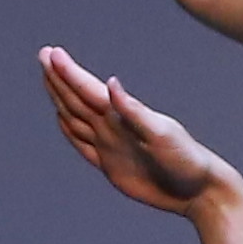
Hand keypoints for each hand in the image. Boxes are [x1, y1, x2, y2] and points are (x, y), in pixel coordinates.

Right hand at [39, 46, 234, 210]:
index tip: (51, 54)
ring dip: (60, 97)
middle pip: (77, 99)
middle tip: (43, 55)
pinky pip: (81, 142)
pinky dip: (68, 129)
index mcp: (123, 116)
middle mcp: (114, 126)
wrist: (198, 190)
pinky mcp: (111, 164)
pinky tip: (63, 118)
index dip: (68, 73)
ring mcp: (111, 144)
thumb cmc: (186, 160)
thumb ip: (134, 111)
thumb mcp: (161, 134)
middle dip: (59, 78)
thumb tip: (112, 83)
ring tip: (49, 78)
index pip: (88, 90)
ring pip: (75, 117)